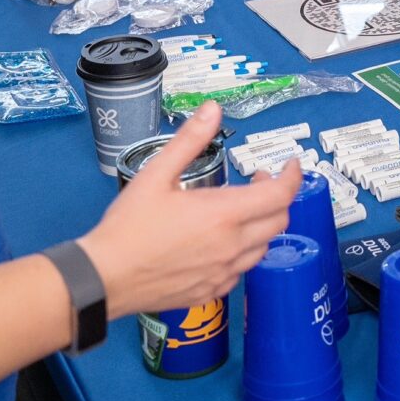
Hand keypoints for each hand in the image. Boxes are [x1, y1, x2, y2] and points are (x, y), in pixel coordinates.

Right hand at [78, 104, 301, 316]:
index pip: (280, 195)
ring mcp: (224, 272)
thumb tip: (212, 110)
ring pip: (264, 246)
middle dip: (278, 196)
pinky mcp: (213, 290)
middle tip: (259, 181)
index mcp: (223, 215)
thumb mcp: (156, 174)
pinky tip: (223, 241)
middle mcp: (231, 246)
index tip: (291, 164)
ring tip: (240, 209)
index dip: (293, 176)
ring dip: (263, 224)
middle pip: (279, 220)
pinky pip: (243, 269)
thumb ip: (189, 140)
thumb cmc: (128, 227)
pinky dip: (245, 250)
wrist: (106, 278)